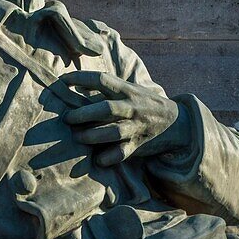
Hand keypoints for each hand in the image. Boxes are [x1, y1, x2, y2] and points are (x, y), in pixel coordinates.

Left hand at [62, 71, 191, 166]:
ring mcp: (135, 127)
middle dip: (83, 114)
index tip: (62, 81)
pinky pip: (122, 153)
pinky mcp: (138, 145)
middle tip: (67, 118)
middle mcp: (131, 107)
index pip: (102, 79)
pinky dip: (108, 157)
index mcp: (127, 90)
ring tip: (77, 137)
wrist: (177, 122)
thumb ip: (108, 88)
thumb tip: (76, 84)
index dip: (80, 78)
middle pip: (105, 108)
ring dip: (92, 136)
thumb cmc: (146, 103)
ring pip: (112, 132)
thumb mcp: (131, 90)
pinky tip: (98, 159)